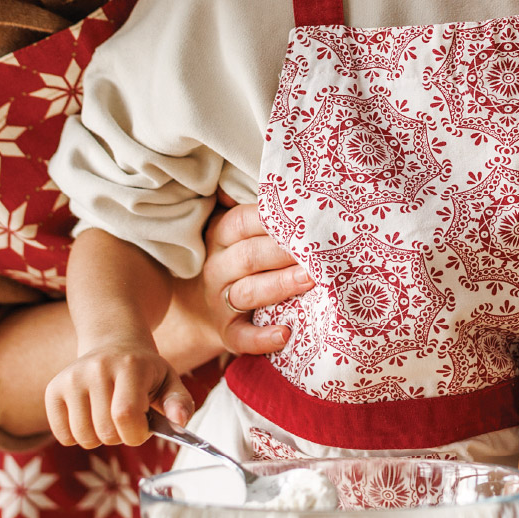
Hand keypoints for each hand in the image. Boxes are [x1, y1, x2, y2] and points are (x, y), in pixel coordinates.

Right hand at [47, 339, 172, 448]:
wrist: (113, 344)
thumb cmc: (145, 371)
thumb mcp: (169, 381)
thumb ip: (180, 402)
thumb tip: (179, 422)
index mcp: (130, 366)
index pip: (126, 415)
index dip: (136, 434)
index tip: (143, 430)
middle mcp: (96, 368)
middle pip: (105, 431)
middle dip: (122, 437)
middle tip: (127, 419)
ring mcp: (71, 378)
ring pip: (83, 437)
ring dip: (100, 439)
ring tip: (109, 418)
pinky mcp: (53, 389)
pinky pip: (62, 435)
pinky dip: (78, 437)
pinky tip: (90, 418)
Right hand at [189, 202, 309, 355]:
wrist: (198, 312)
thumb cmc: (240, 261)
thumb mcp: (238, 233)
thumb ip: (257, 211)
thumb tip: (284, 179)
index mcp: (221, 236)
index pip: (243, 222)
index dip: (272, 219)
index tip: (306, 215)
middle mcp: (218, 267)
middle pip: (249, 256)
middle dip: (284, 252)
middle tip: (320, 249)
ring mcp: (220, 301)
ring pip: (248, 293)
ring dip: (280, 286)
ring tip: (312, 280)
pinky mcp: (226, 332)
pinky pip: (242, 337)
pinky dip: (262, 338)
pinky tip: (286, 335)